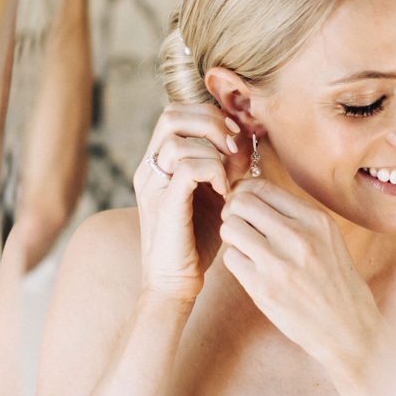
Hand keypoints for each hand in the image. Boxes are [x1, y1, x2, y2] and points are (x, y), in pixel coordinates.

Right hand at [133, 103, 246, 302]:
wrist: (175, 283)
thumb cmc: (197, 241)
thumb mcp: (214, 194)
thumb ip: (224, 166)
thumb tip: (245, 139)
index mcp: (159, 163)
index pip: (177, 113)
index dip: (210, 115)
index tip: (237, 136)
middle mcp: (149, 168)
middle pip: (171, 114)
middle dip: (211, 122)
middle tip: (235, 146)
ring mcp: (153, 185)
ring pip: (176, 137)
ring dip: (214, 149)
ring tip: (231, 173)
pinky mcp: (164, 204)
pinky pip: (188, 166)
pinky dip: (213, 171)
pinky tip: (225, 191)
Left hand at [217, 178, 384, 392]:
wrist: (348, 329)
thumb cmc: (336, 282)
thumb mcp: (327, 238)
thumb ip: (295, 216)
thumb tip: (252, 195)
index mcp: (316, 219)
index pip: (262, 187)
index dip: (245, 192)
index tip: (244, 205)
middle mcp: (298, 236)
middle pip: (240, 203)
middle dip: (234, 212)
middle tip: (239, 225)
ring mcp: (279, 263)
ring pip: (230, 228)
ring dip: (232, 236)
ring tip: (245, 248)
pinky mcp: (263, 289)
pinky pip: (230, 258)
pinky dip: (236, 261)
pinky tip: (251, 269)